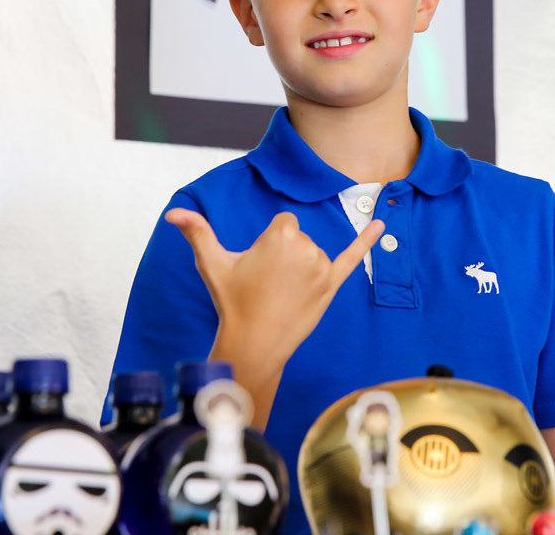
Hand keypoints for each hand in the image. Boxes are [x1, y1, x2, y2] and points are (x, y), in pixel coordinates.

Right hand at [166, 209, 384, 364]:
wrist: (253, 342)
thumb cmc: (232, 301)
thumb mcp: (212, 263)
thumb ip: (196, 232)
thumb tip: (173, 211)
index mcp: (281, 234)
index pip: (283, 223)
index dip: (270, 242)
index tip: (260, 263)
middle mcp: (306, 247)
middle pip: (298, 237)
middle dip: (284, 254)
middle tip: (267, 282)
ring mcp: (322, 267)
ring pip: (312, 252)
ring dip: (300, 266)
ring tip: (281, 292)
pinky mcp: (332, 284)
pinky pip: (353, 257)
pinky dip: (368, 241)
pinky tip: (381, 226)